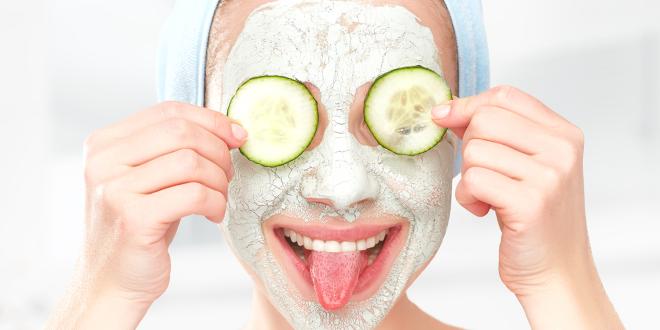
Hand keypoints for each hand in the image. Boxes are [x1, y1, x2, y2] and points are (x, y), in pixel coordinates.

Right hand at [48, 102, 245, 328]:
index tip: (238, 136)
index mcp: (105, 143)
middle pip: (182, 132)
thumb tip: (229, 128)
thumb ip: (172, 148)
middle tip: (228, 174)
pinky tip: (213, 214)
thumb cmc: (141, 226)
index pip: (169, 111)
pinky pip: (194, 195)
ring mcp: (114, 190)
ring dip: (219, 181)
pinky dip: (216, 202)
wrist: (111, 282)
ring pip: (191, 162)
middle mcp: (103, 161)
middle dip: (218, 151)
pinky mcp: (133, 219)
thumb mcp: (148, 178)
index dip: (211, 120)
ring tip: (219, 197)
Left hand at [432, 86, 621, 328]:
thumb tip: (447, 109)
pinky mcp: (530, 203)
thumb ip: (497, 134)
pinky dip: (467, 198)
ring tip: (488, 198)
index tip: (445, 118)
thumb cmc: (533, 218)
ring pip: (475, 151)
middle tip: (483, 175)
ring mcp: (549, 175)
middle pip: (485, 120)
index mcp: (563, 133)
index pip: (505, 95)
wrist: (556, 271)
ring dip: (468, 179)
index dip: (468, 104)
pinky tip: (484, 211)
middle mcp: (562, 149)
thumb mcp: (524, 165)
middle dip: (469, 149)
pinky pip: (472, 180)